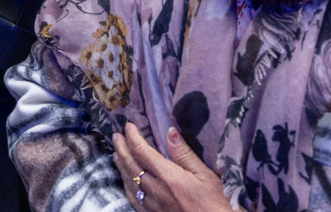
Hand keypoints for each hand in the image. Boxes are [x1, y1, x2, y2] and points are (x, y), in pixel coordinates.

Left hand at [113, 122, 232, 211]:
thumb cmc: (214, 204)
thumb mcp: (205, 175)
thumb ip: (185, 154)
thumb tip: (170, 132)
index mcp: (168, 177)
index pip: (142, 152)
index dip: (133, 137)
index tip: (128, 126)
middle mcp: (155, 191)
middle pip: (131, 166)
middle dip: (122, 149)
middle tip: (116, 136)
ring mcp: (152, 205)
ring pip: (129, 182)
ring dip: (121, 166)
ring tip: (117, 154)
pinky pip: (133, 198)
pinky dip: (126, 185)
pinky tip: (126, 180)